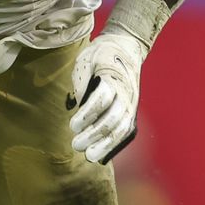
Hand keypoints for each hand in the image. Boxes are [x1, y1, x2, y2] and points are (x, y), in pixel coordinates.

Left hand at [68, 28, 146, 163]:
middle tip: (76, 145)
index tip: (72, 125)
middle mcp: (126, 92)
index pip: (102, 99)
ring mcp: (131, 103)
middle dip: (94, 134)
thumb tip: (78, 103)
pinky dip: (115, 143)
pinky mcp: (131, 111)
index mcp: (114, 76)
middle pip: (113, 118)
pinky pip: (126, 131)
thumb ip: (81, 80)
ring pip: (122, 128)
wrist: (127, 48)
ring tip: (90, 156)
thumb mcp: (86, 59)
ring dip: (106, 144)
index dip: (87, 115)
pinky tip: (102, 153)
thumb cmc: (102, 54)